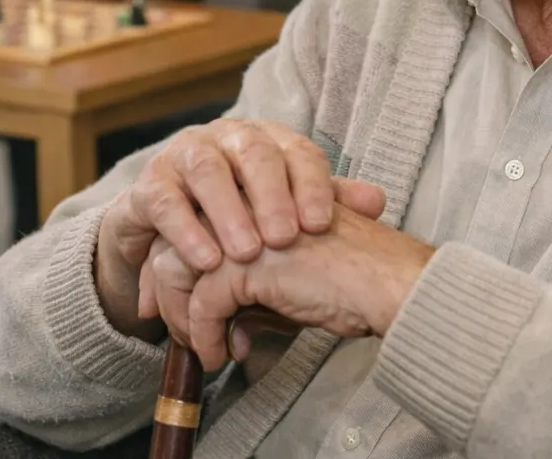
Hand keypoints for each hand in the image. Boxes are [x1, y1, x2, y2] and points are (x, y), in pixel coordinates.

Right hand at [93, 118, 382, 338]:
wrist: (169, 225)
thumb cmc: (240, 217)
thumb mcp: (283, 212)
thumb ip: (326, 204)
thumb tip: (377, 200)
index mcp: (267, 141)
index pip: (297, 151)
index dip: (312, 185)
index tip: (320, 225)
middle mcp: (226, 139)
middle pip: (253, 153)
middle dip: (270, 195)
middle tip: (284, 238)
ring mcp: (184, 155)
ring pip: (207, 170)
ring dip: (227, 212)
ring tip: (246, 254)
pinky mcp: (149, 184)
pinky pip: (165, 201)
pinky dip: (186, 231)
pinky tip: (205, 261)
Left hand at [145, 204, 434, 369]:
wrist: (387, 282)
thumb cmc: (355, 281)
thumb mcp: (293, 280)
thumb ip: (257, 292)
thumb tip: (230, 330)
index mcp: (254, 194)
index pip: (195, 222)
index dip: (177, 266)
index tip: (172, 306)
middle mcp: (242, 201)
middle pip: (174, 242)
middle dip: (165, 292)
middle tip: (166, 327)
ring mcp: (241, 226)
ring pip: (175, 268)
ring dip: (180, 316)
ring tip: (201, 349)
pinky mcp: (245, 260)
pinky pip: (203, 303)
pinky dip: (205, 336)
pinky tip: (224, 356)